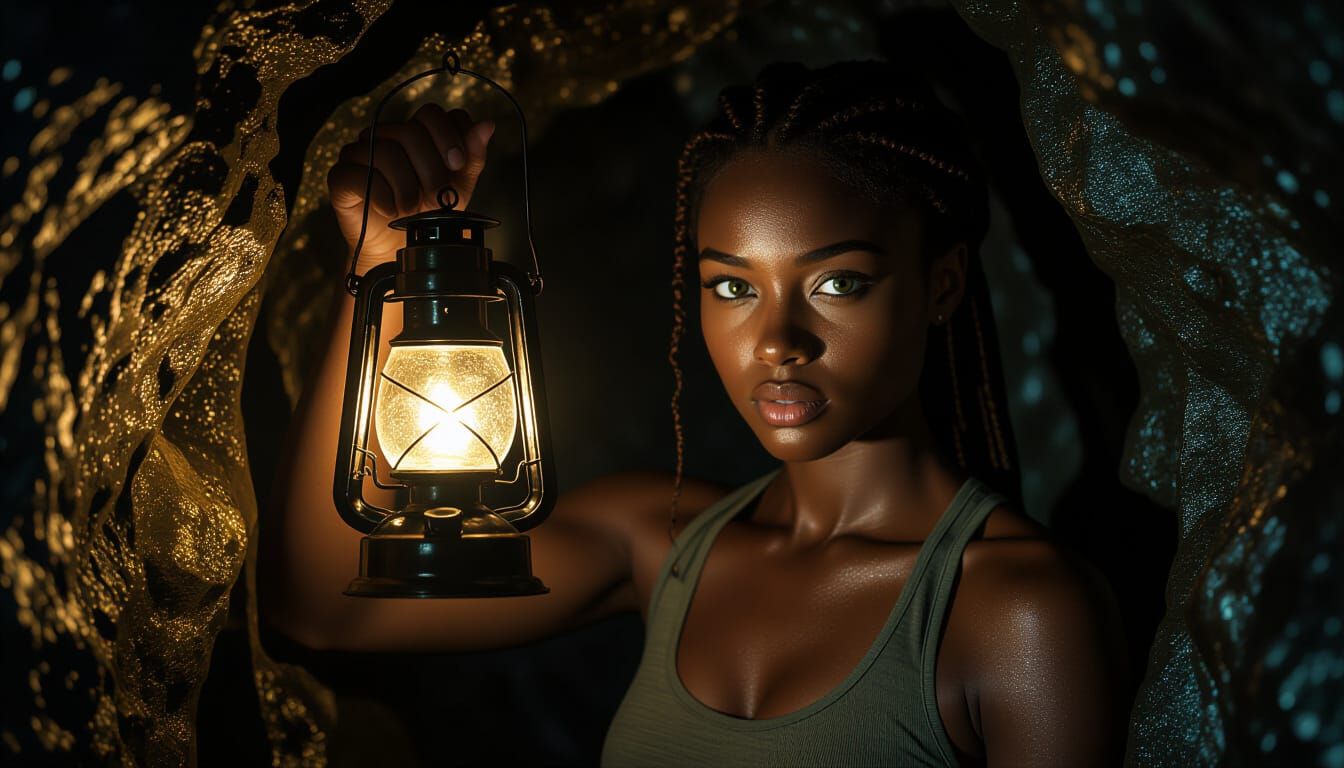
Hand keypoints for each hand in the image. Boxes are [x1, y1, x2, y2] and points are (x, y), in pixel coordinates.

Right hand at [327, 103, 494, 270]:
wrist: (398, 248)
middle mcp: (385, 136)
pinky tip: (390, 210)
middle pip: (411, 131)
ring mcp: (360, 153)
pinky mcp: (341, 176)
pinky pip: (359, 174)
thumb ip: (472, 157)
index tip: (458, 163)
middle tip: (437, 198)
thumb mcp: (458, 188)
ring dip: (407, 188)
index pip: (432, 113)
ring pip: (386, 151)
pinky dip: (381, 196)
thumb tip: (487, 125)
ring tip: (411, 210)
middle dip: (431, 170)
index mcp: (415, 133)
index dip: (448, 135)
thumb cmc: (428, 215)